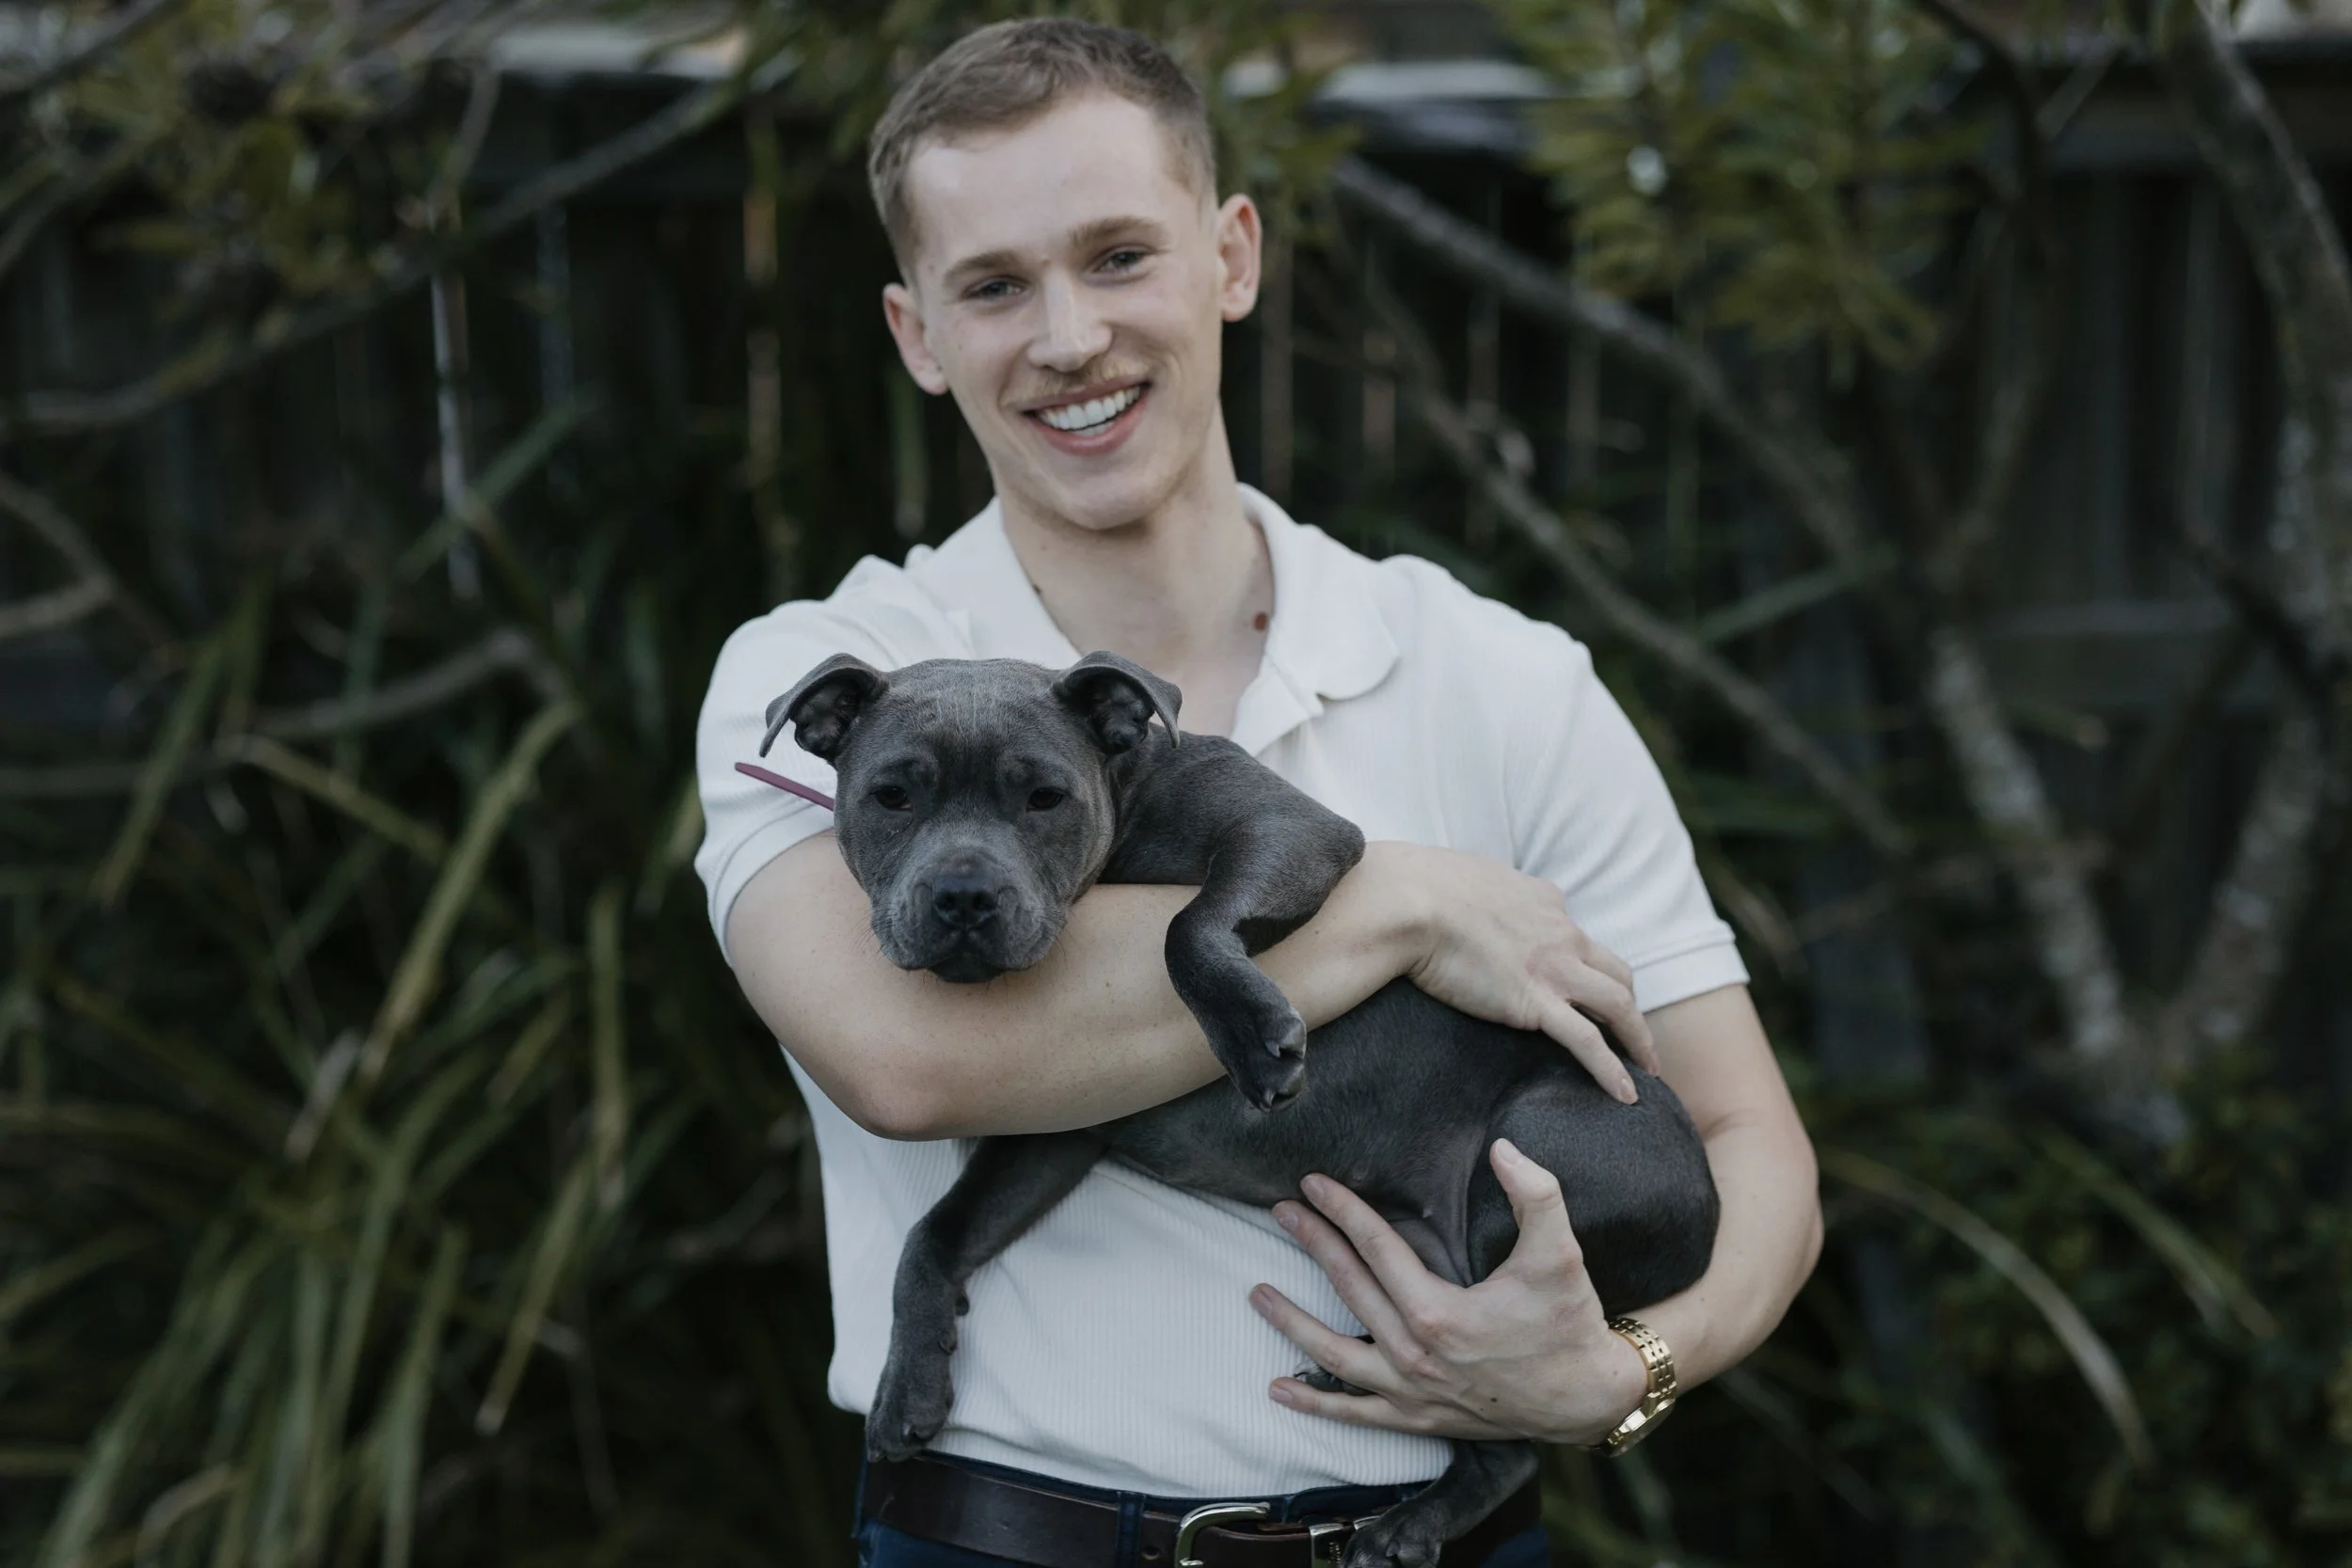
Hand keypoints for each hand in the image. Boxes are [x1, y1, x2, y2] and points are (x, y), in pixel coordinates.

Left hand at [1247, 1140, 1649, 1445]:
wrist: (1588, 1397)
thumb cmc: (1570, 1322)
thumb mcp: (1561, 1253)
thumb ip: (1538, 1193)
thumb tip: (1502, 1148)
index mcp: (1438, 1312)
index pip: (1376, 1247)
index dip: (1342, 1210)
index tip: (1311, 1183)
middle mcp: (1414, 1355)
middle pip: (1349, 1288)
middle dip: (1312, 1244)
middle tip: (1281, 1211)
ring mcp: (1411, 1392)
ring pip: (1335, 1354)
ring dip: (1292, 1322)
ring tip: (1256, 1294)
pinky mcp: (1418, 1419)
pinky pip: (1355, 1414)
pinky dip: (1315, 1404)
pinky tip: (1278, 1388)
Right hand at [1370, 840, 1654, 1101]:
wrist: (1412, 902)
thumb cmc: (1422, 886)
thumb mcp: (1469, 877)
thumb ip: (1485, 892)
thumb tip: (1472, 901)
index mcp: (1544, 901)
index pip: (1576, 936)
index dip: (1584, 964)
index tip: (1581, 988)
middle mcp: (1561, 933)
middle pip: (1616, 972)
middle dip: (1629, 1003)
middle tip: (1633, 1033)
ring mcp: (1554, 969)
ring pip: (1618, 1006)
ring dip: (1639, 1039)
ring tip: (1648, 1068)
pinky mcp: (1534, 1002)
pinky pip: (1588, 1042)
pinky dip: (1612, 1070)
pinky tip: (1626, 1094)